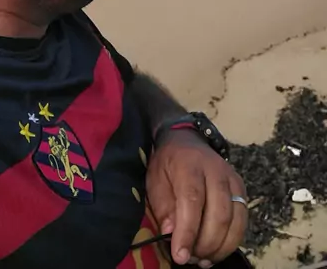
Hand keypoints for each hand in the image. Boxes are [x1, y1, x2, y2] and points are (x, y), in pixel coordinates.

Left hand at [146, 130, 246, 265]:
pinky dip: (231, 241)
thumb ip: (163, 205)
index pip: (192, 201)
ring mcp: (232, 179)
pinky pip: (242, 221)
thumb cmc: (168, 163)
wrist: (187, 140)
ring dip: (220, 247)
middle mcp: (216, 171)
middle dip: (205, 244)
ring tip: (202, 260)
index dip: (187, 232)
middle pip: (219, 214)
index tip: (180, 256)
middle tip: (190, 259)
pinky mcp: (241, 189)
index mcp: (190, 164)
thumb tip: (171, 234)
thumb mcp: (155, 179)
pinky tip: (215, 252)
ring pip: (235, 220)